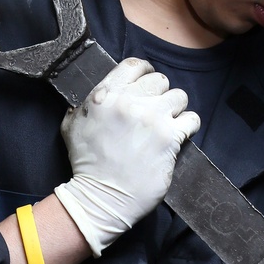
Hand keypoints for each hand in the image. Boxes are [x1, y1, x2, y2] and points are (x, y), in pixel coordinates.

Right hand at [54, 57, 199, 256]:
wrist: (101, 198)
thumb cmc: (86, 165)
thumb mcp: (71, 127)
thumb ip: (83, 106)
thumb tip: (95, 98)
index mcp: (104, 95)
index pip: (134, 65)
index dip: (144, 72)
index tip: (147, 84)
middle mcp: (129, 102)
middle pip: (159, 80)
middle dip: (159, 95)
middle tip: (155, 111)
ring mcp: (152, 119)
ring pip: (179, 97)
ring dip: (175, 110)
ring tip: (167, 124)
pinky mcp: (170, 138)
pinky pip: (191, 120)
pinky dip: (188, 126)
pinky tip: (179, 135)